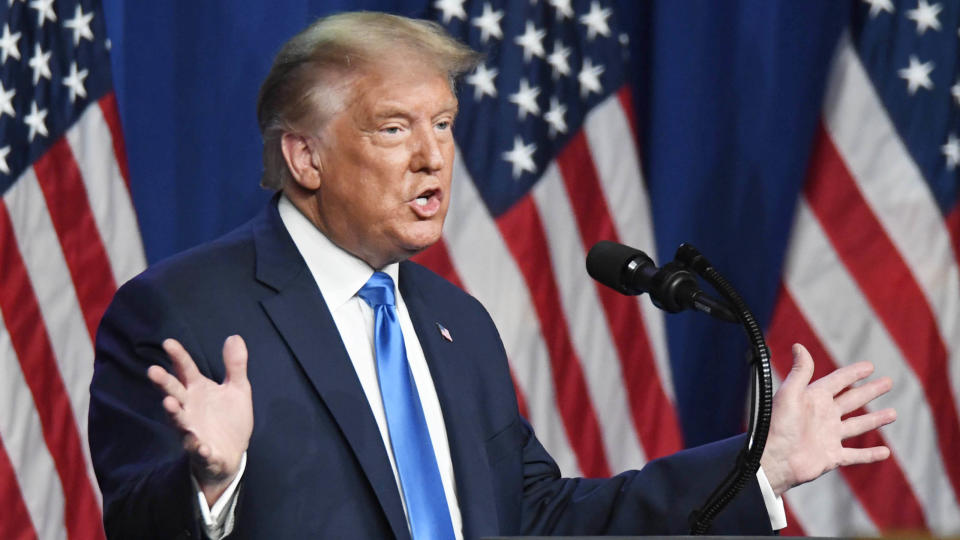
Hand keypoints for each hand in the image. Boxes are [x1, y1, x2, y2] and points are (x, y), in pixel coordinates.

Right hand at [146, 335, 253, 504]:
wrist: (233, 452)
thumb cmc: (229, 417)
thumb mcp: (237, 388)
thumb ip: (235, 365)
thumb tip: (234, 337)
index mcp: (198, 390)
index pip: (185, 369)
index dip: (178, 357)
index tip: (168, 342)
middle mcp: (189, 409)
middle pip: (174, 393)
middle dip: (164, 383)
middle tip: (152, 370)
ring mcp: (193, 430)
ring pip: (179, 421)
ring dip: (174, 413)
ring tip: (169, 404)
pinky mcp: (203, 452)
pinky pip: (199, 450)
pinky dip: (199, 448)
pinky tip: (201, 446)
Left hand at [760, 343, 895, 496]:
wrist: (773, 459)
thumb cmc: (777, 425)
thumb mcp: (789, 393)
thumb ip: (800, 371)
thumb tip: (799, 345)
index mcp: (814, 399)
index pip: (838, 381)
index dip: (853, 373)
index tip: (870, 366)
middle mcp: (823, 416)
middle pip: (852, 400)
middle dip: (870, 391)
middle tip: (888, 382)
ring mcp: (828, 437)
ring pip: (857, 426)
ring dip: (875, 420)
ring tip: (893, 413)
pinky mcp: (831, 457)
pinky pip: (855, 455)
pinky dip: (870, 455)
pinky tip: (885, 452)